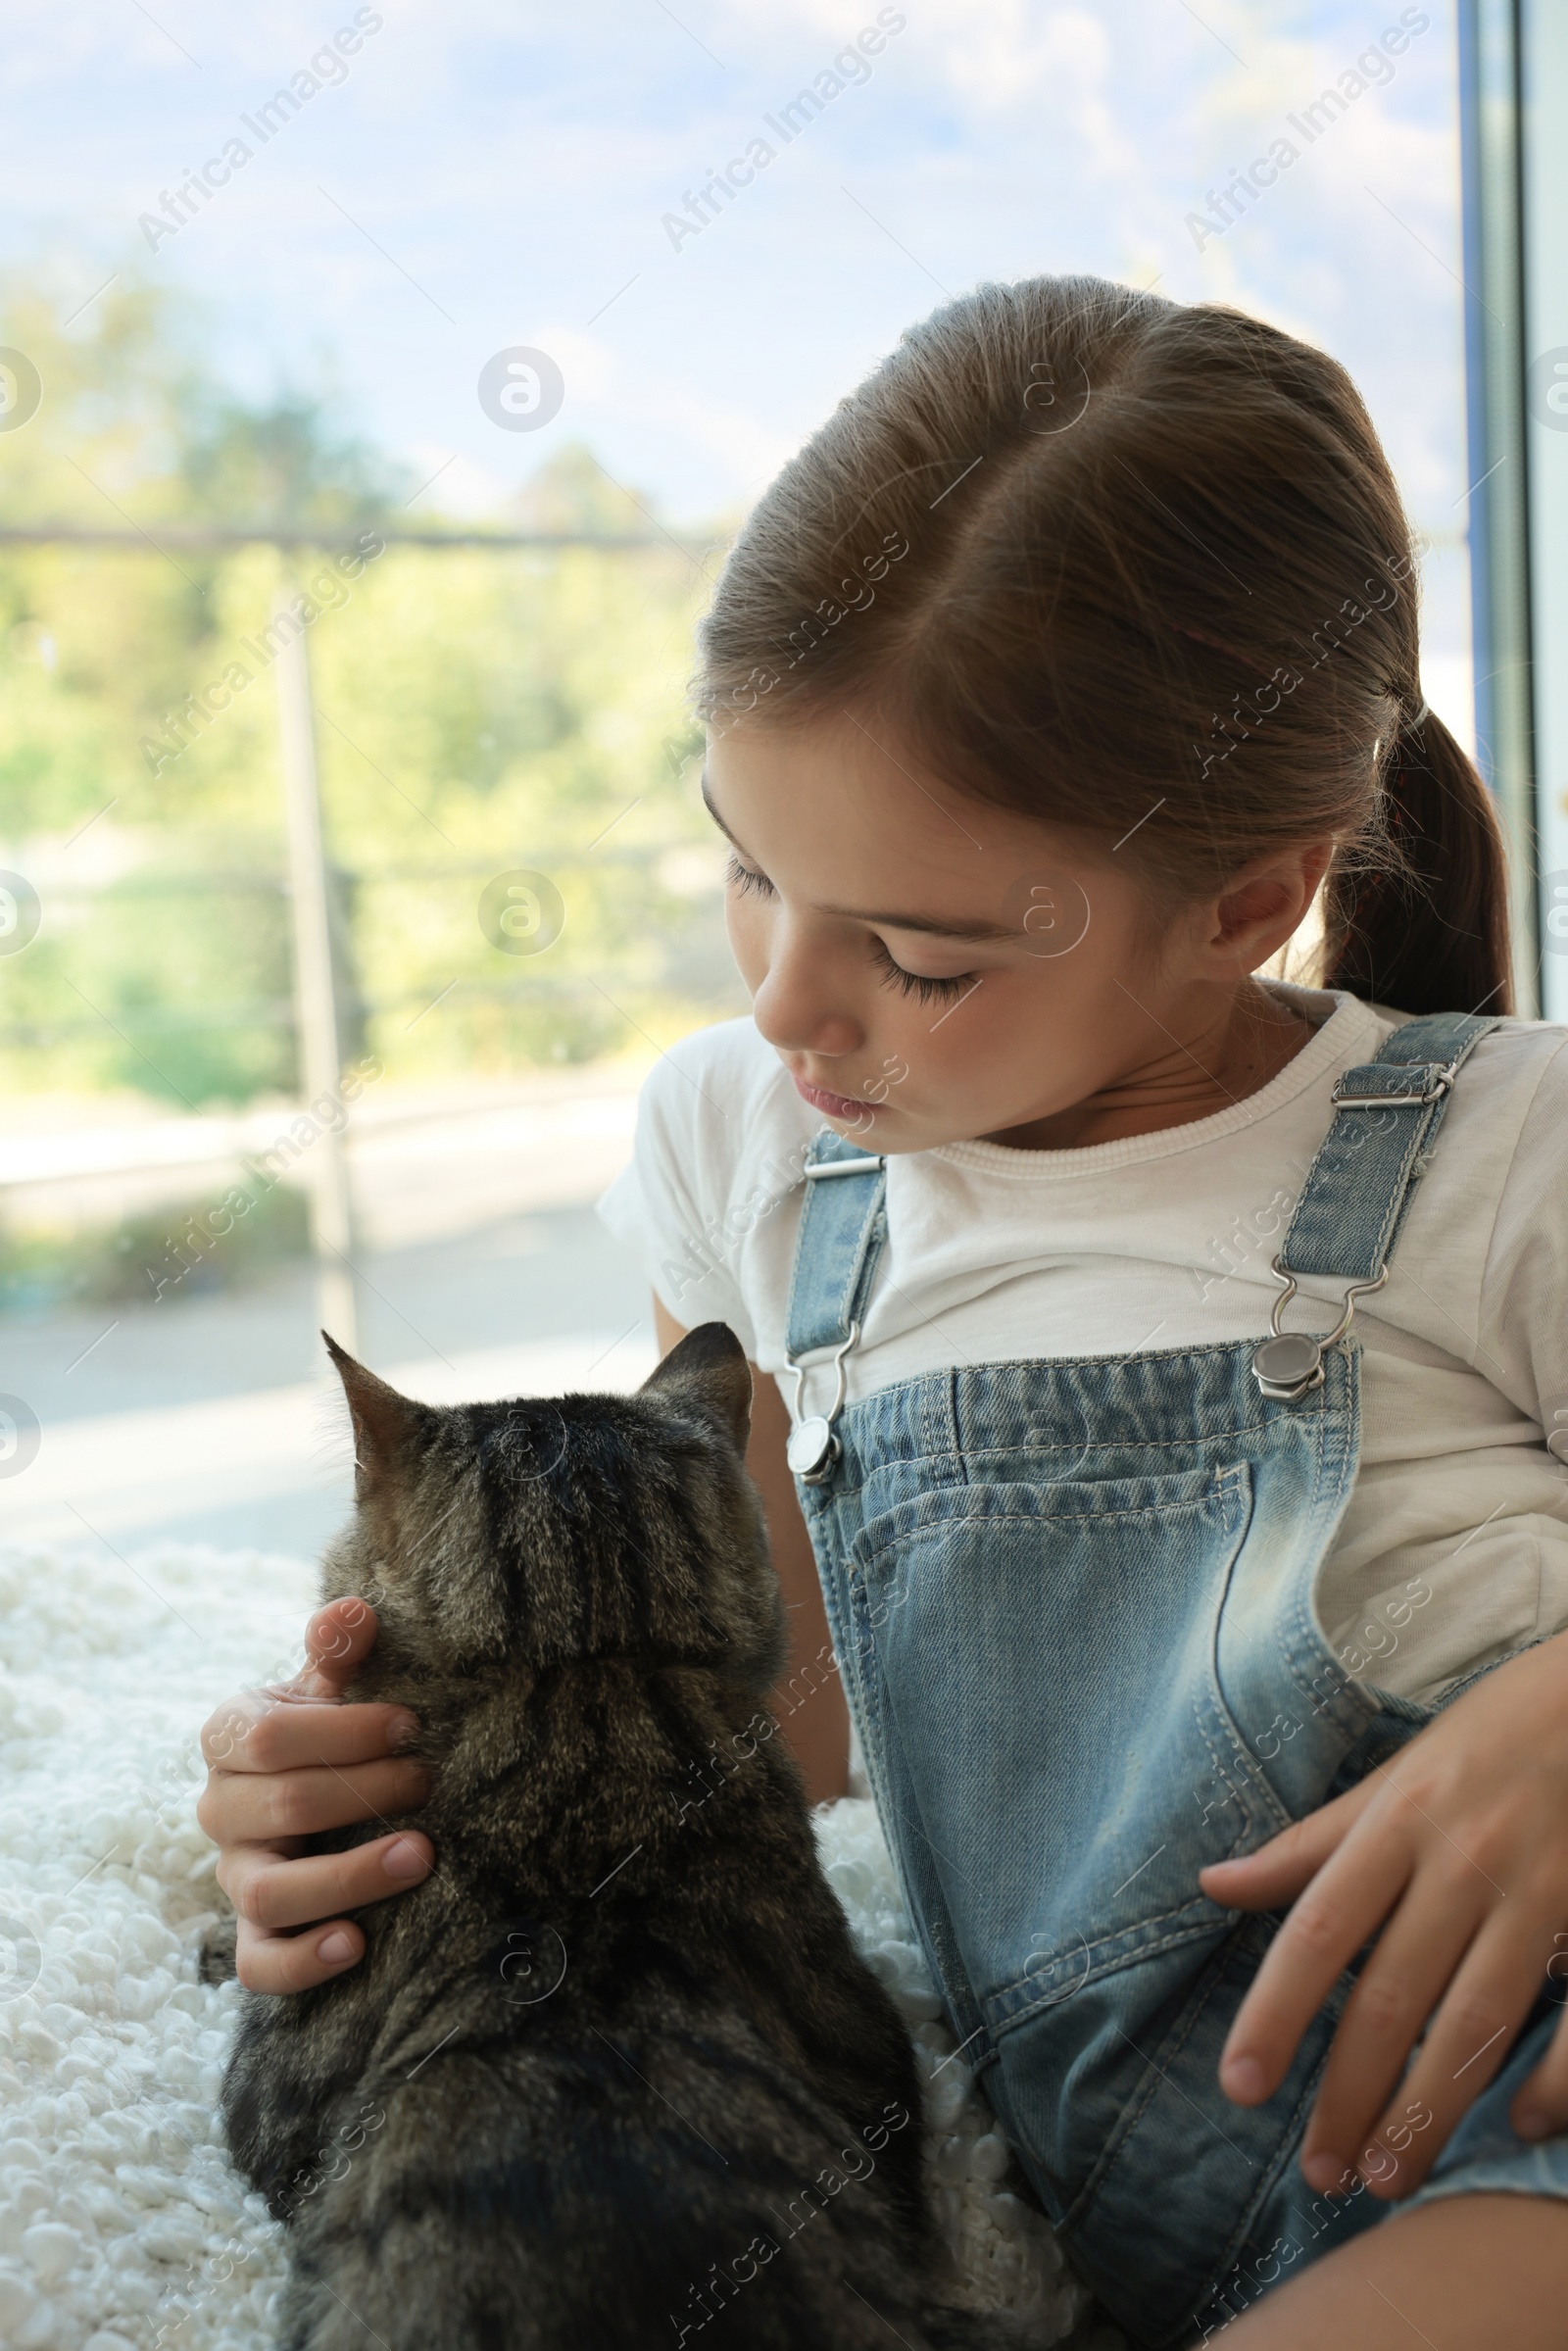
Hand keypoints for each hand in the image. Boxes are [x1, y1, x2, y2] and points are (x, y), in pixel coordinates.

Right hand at [196, 1596, 434, 1993]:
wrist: (310, 1789)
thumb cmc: (325, 1730)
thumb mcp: (328, 1685)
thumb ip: (339, 1649)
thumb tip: (358, 1607)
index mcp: (230, 1738)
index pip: (270, 1739)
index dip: (344, 1732)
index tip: (412, 1725)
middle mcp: (221, 1810)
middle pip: (283, 1808)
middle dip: (366, 1792)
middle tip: (430, 1781)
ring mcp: (235, 1875)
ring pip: (271, 1890)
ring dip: (350, 1875)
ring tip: (423, 1854)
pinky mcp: (255, 1933)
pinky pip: (261, 1962)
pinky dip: (304, 1960)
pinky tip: (358, 1944)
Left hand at [1200, 1628, 1567, 2200]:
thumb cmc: (1497, 1735)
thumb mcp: (1399, 1774)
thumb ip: (1313, 1843)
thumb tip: (1214, 1885)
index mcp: (1401, 1819)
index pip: (1318, 1929)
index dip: (1275, 2012)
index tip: (1240, 2088)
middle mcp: (1464, 1858)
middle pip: (1393, 1994)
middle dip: (1349, 2092)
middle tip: (1318, 2172)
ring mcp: (1542, 1891)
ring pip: (1477, 2020)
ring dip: (1429, 2111)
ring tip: (1387, 2175)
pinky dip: (1553, 2081)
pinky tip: (1518, 2127)